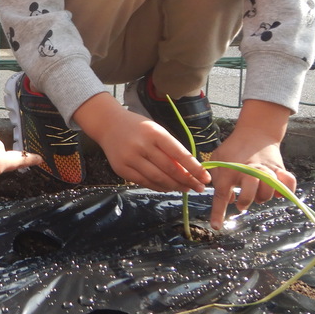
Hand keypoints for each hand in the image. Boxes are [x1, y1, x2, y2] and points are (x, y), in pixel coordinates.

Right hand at [74, 93, 210, 193]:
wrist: (108, 125)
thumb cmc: (138, 127)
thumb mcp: (156, 131)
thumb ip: (170, 149)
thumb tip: (189, 171)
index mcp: (154, 133)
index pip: (179, 154)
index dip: (194, 168)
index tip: (206, 178)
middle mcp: (142, 145)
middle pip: (170, 169)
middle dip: (187, 181)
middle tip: (199, 188)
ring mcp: (130, 158)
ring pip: (158, 178)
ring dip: (175, 186)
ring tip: (185, 189)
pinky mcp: (121, 169)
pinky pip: (144, 182)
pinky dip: (159, 187)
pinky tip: (168, 187)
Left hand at [207, 99, 294, 228]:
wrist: (254, 132)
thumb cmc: (232, 149)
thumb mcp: (217, 160)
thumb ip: (218, 180)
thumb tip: (228, 200)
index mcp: (229, 171)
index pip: (221, 195)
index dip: (218, 213)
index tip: (216, 227)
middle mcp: (247, 171)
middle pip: (250, 194)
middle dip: (246, 201)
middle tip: (242, 202)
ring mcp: (265, 170)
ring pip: (268, 191)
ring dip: (263, 196)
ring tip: (258, 192)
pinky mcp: (279, 168)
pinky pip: (288, 182)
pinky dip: (286, 189)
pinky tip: (279, 191)